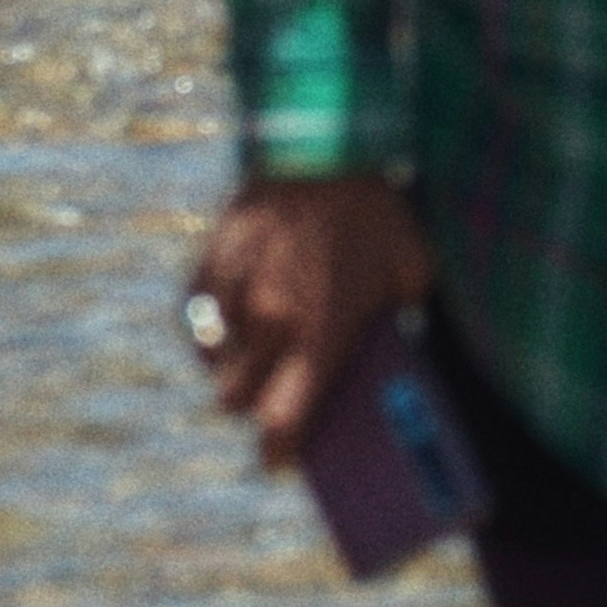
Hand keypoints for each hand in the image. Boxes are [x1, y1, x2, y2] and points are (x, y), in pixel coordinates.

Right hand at [184, 168, 431, 471]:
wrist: (322, 145)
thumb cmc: (379, 212)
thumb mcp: (413, 272)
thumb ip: (401, 322)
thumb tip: (401, 356)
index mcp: (320, 336)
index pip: (283, 422)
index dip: (276, 452)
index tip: (279, 460)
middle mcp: (268, 324)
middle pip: (234, 401)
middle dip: (250, 407)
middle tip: (272, 396)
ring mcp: (231, 295)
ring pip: (211, 362)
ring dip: (230, 366)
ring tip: (256, 352)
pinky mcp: (206, 266)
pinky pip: (193, 321)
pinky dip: (207, 331)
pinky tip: (228, 323)